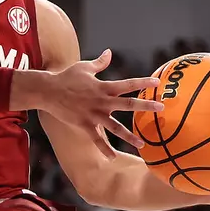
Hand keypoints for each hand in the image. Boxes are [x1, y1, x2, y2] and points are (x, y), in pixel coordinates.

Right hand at [18, 52, 162, 157]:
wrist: (47, 91)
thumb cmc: (66, 77)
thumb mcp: (84, 67)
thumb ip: (100, 63)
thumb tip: (109, 52)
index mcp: (104, 87)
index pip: (128, 84)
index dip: (143, 82)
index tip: (157, 82)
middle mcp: (102, 101)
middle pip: (128, 104)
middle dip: (146, 105)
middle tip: (162, 107)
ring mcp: (94, 115)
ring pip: (116, 127)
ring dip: (130, 136)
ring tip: (142, 144)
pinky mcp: (84, 125)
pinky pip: (97, 139)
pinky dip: (105, 149)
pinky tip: (112, 158)